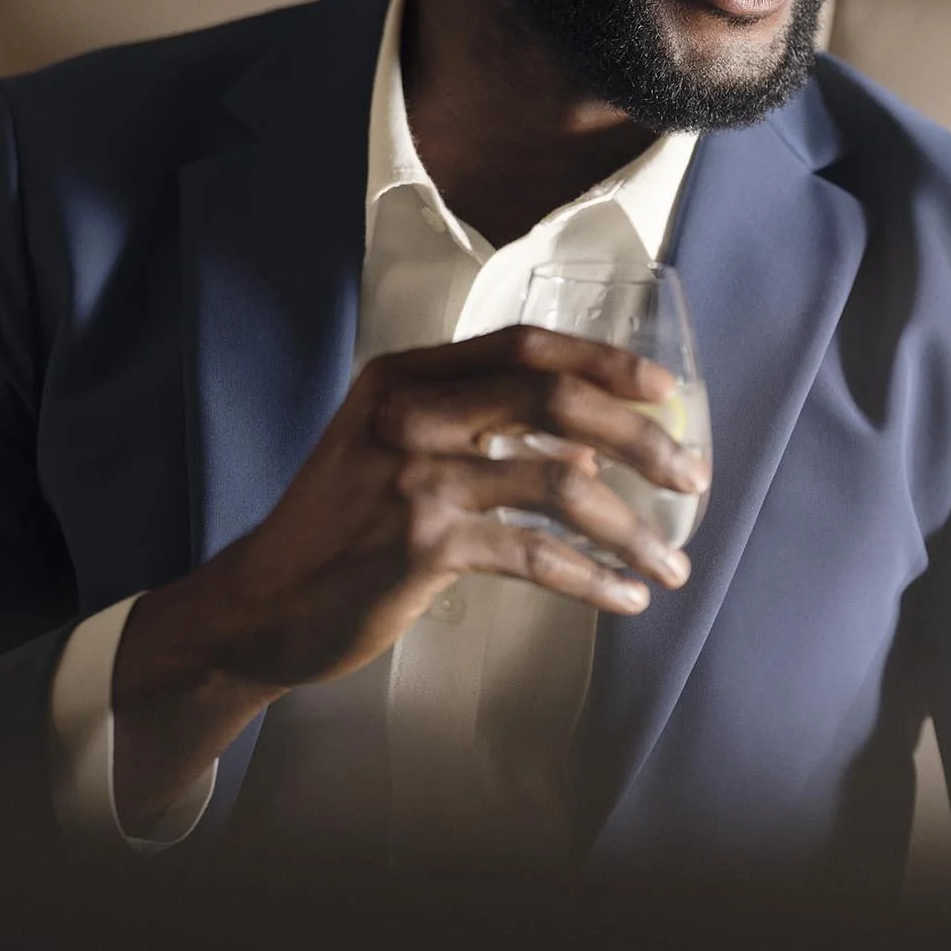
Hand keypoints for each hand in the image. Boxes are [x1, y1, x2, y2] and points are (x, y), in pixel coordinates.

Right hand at [107, 325, 711, 831]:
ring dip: (631, 528)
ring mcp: (416, 477)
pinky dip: (592, 578)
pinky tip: (624, 598)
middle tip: (691, 477)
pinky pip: (536, 555)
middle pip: (555, 400)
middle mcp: (412, 413)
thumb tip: (588, 446)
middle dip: (640, 438)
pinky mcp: (424, 546)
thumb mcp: (396, 453)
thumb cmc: (339, 529)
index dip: (605, 362)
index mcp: (407, 377)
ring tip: (671, 565)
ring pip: (559, 485)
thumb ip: (482, 435)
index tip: (666, 391)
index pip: (525, 346)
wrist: (260, 604)